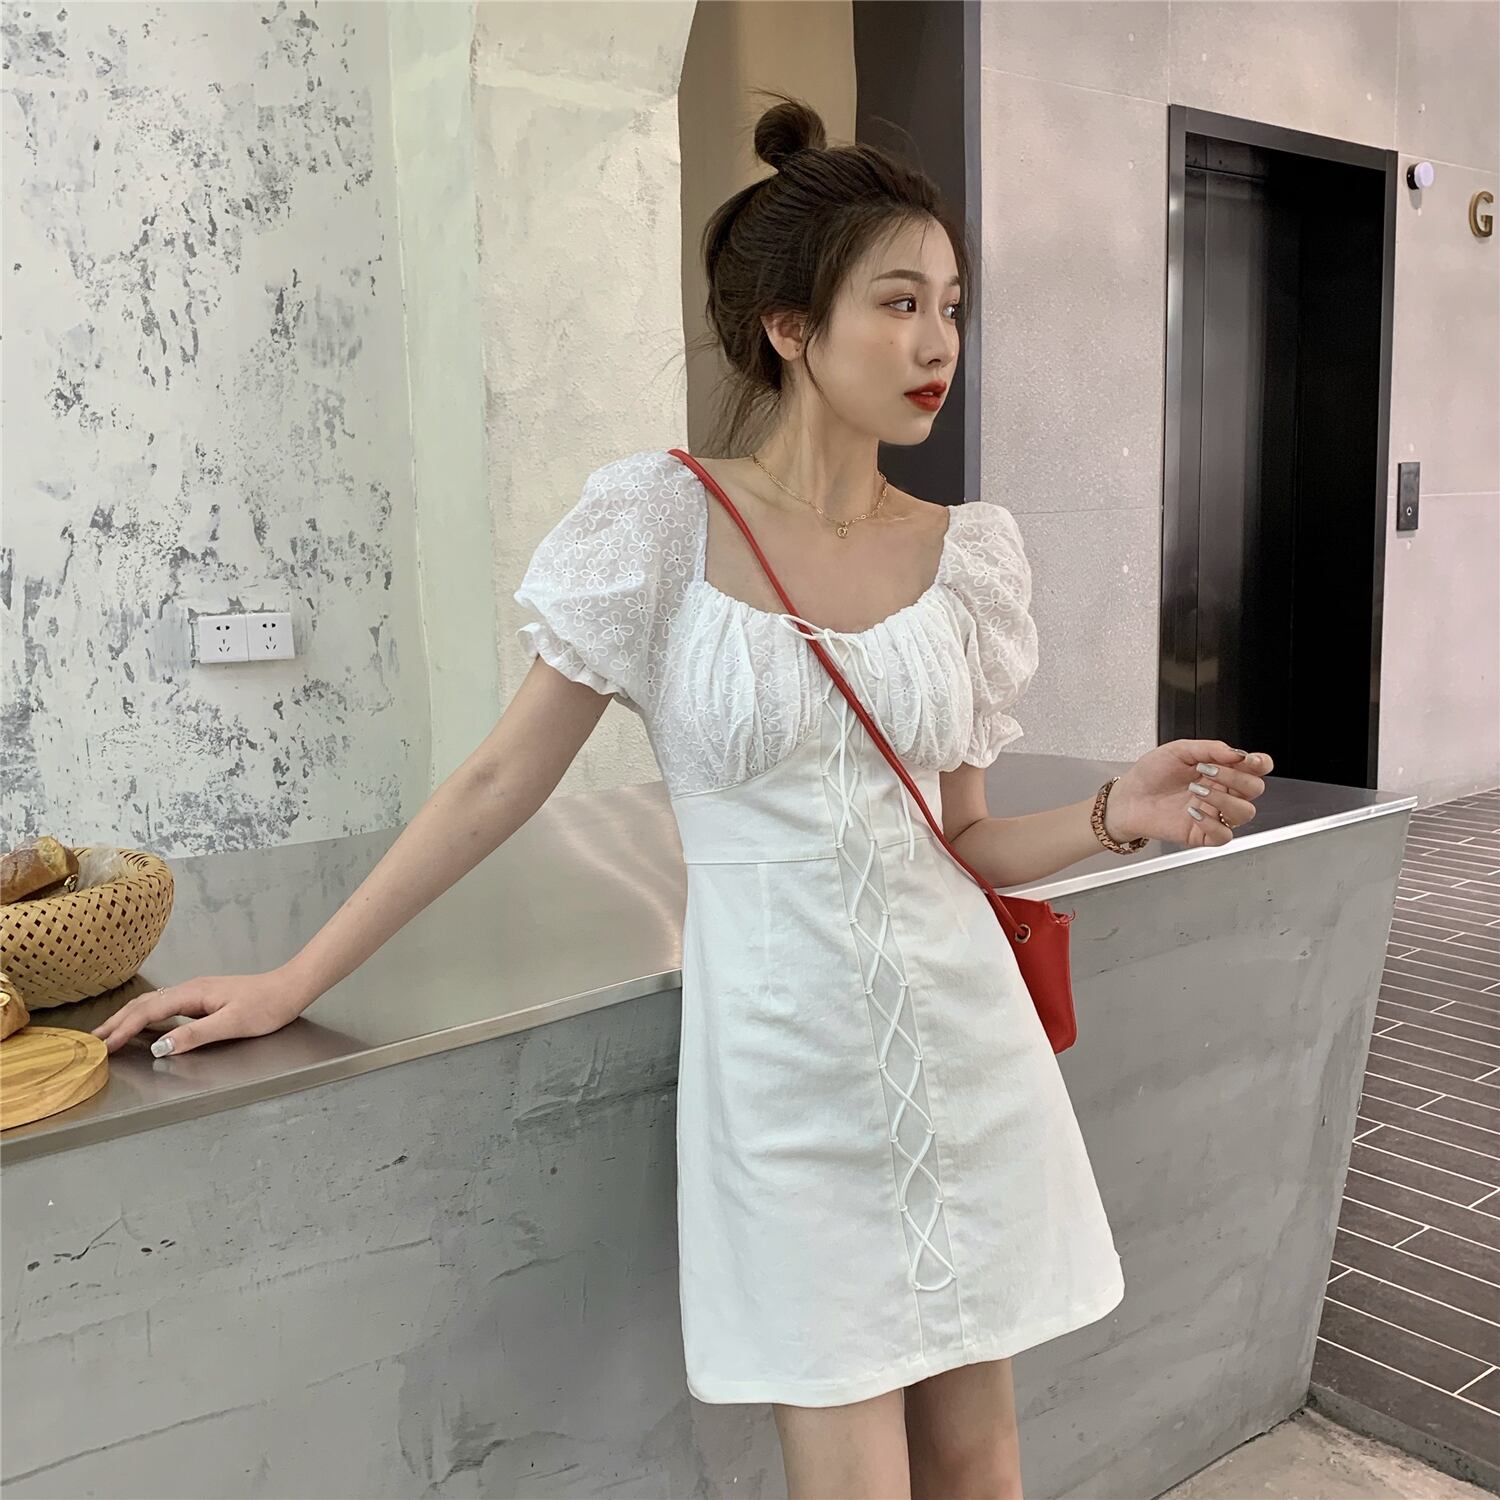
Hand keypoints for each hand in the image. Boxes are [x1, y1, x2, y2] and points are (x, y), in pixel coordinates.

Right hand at [89, 970, 310, 1057]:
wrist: (290, 989)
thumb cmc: (266, 1007)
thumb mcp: (231, 1024)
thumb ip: (194, 1035)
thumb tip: (158, 1047)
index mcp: (193, 993)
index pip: (149, 1012)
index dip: (124, 1029)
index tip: (104, 1045)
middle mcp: (191, 989)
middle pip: (145, 1005)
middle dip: (118, 1022)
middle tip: (94, 1040)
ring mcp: (197, 993)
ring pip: (154, 1005)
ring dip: (129, 1019)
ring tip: (109, 1033)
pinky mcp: (204, 1000)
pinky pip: (166, 1008)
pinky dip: (147, 1017)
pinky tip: (143, 1027)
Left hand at [1106, 739, 1273, 848]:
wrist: (1127, 797)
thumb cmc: (1150, 774)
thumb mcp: (1178, 750)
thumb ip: (1209, 748)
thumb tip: (1236, 753)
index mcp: (1221, 770)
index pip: (1256, 769)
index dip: (1261, 764)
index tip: (1250, 761)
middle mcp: (1222, 792)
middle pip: (1255, 789)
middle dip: (1235, 778)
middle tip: (1208, 771)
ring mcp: (1215, 814)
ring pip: (1245, 813)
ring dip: (1223, 799)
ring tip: (1196, 791)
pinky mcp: (1203, 833)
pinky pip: (1224, 835)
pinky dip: (1212, 823)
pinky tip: (1193, 812)